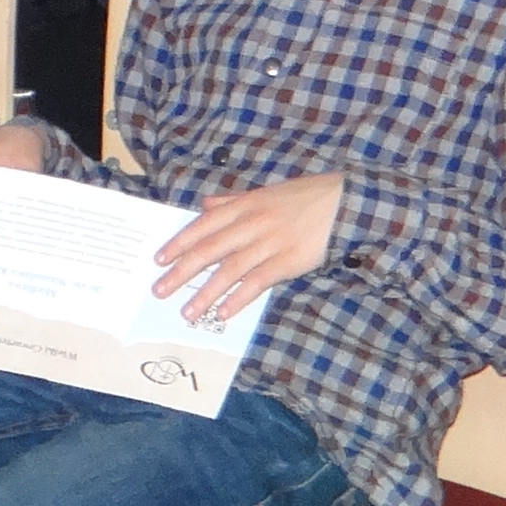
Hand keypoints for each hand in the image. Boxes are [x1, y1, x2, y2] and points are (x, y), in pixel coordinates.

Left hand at [151, 170, 344, 326]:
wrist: (346, 202)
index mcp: (246, 204)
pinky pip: (257, 282)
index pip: (204, 226)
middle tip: (159, 290)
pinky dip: (238, 298)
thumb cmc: (306, 196)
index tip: (159, 259)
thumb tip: (205, 206)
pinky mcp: (288, 261)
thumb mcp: (266, 192)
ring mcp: (270, 243)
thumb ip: (234, 201)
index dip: (180, 243)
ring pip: (229, 270)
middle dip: (181, 271)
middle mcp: (253, 223)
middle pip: (210, 250)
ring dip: (205, 293)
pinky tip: (223, 312)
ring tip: (187, 312)